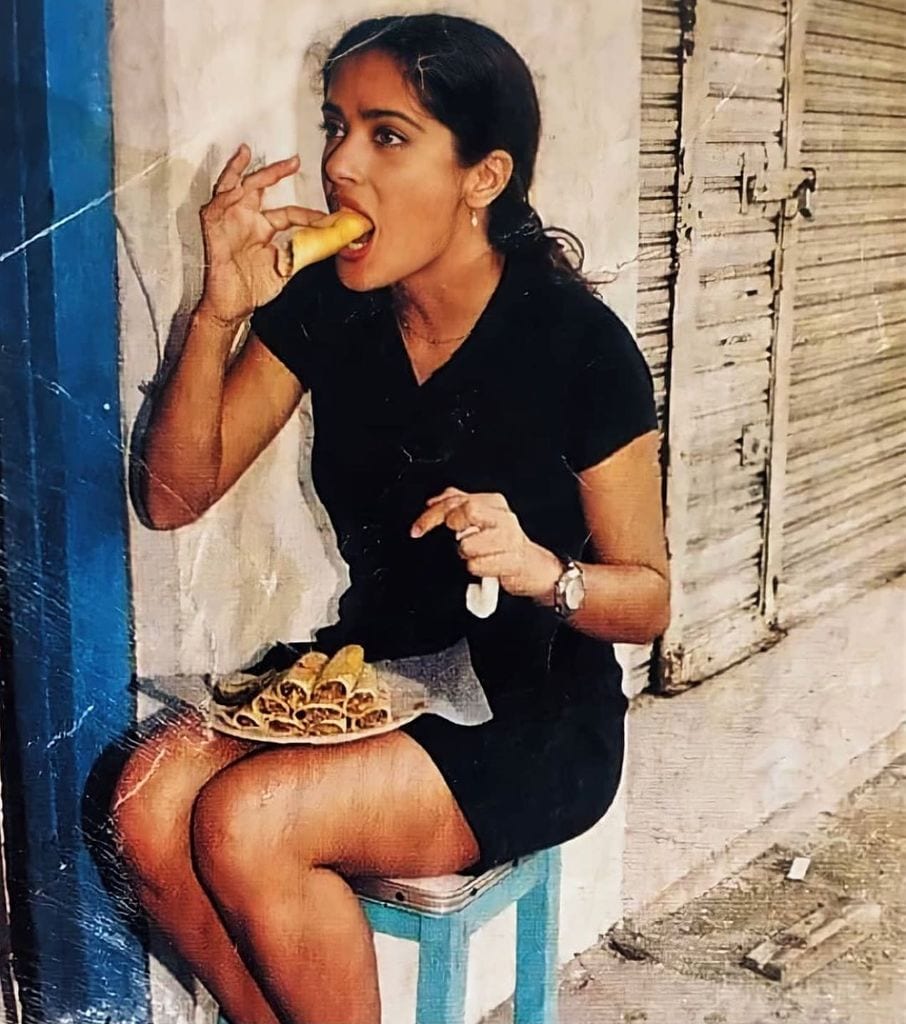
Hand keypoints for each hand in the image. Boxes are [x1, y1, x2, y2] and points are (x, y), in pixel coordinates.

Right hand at [197, 143, 327, 325]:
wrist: (233, 305)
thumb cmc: (254, 288)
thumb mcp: (287, 267)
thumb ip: (305, 252)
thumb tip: (331, 243)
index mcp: (264, 228)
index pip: (290, 213)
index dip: (310, 214)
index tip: (329, 216)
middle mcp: (247, 219)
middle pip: (261, 187)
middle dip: (276, 172)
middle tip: (295, 161)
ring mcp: (230, 219)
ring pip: (236, 185)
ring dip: (242, 168)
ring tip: (247, 152)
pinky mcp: (214, 223)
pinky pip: (218, 198)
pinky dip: (225, 183)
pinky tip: (232, 169)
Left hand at [410, 487, 561, 601]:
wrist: (532, 568)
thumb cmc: (504, 544)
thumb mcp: (482, 518)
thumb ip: (456, 505)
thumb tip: (432, 502)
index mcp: (494, 502)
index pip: (456, 500)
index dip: (431, 515)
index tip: (417, 529)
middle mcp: (503, 517)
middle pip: (466, 511)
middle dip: (451, 527)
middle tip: (451, 540)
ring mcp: (509, 539)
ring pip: (468, 544)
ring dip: (464, 555)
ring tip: (474, 556)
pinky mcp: (512, 561)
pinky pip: (477, 566)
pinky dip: (474, 569)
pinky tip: (483, 567)